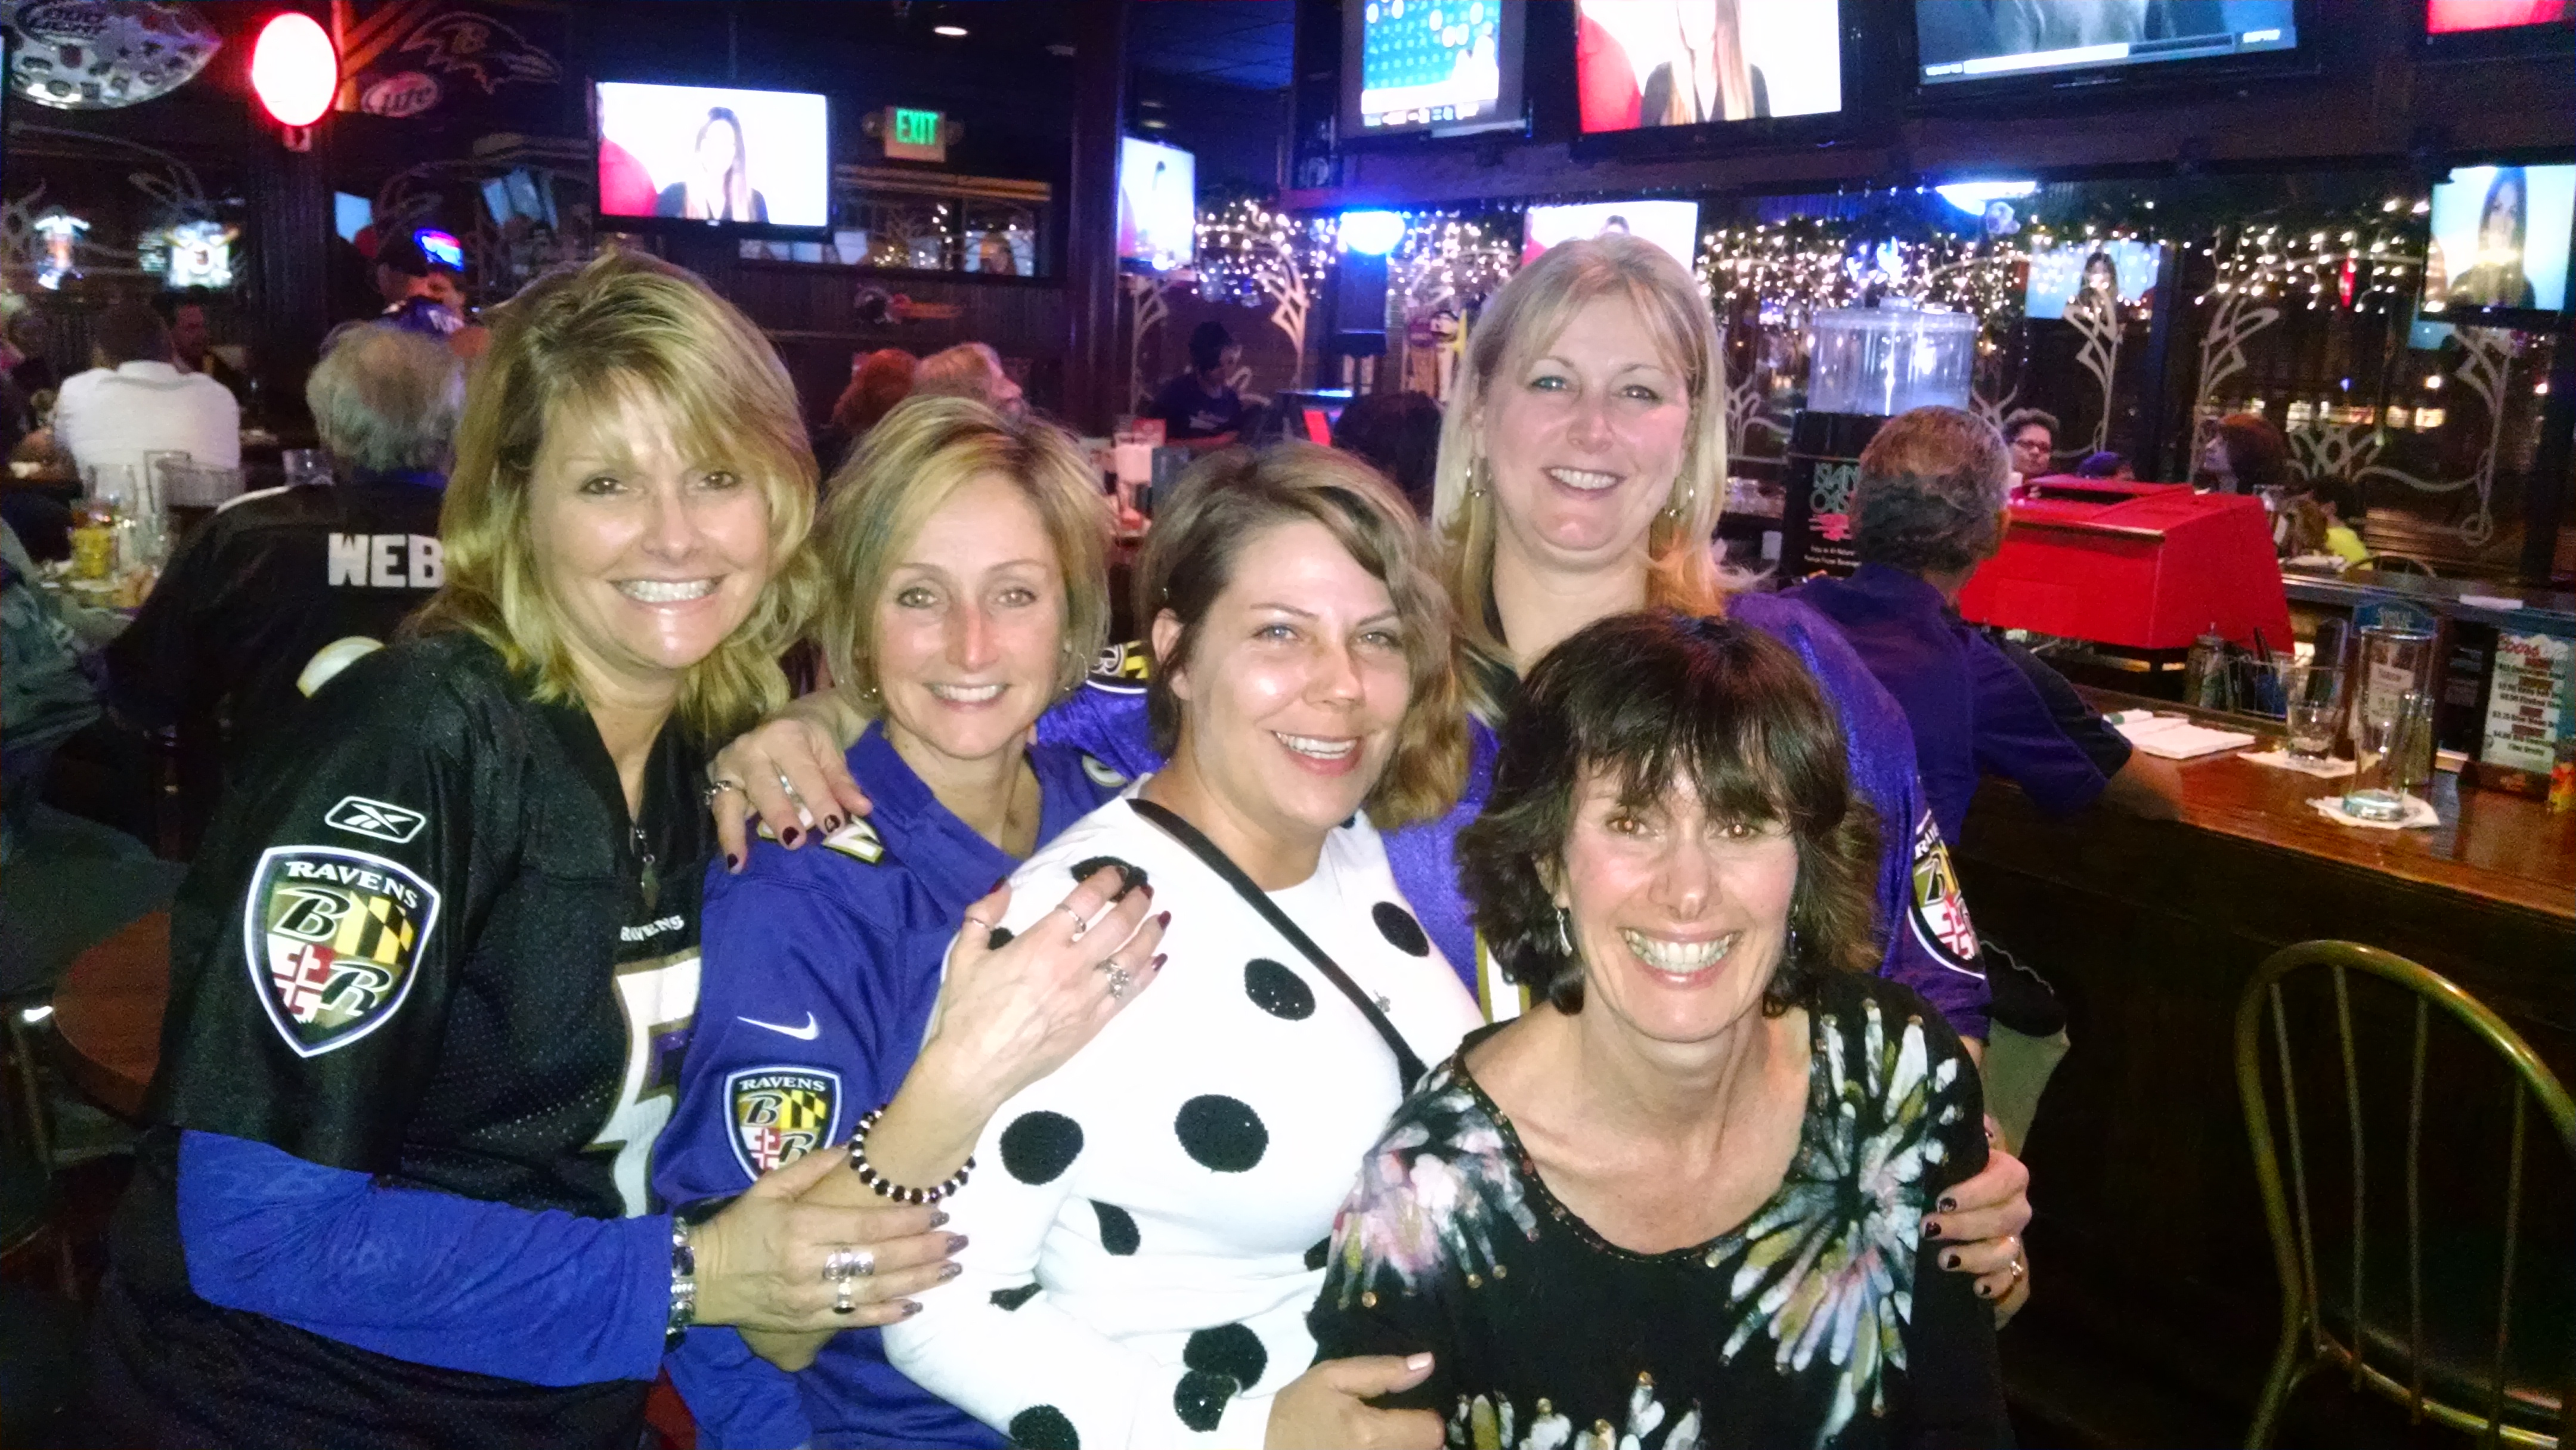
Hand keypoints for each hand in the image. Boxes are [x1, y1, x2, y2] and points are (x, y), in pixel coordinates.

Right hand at [690, 1144, 963, 1335]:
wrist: (696, 1278)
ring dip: (917, 1281)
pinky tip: (915, 1305)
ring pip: (874, 1291)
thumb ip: (811, 1167)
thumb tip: (853, 1149)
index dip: (907, 1219)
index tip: (939, 1211)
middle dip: (924, 1249)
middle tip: (960, 1240)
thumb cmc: (736, 1227)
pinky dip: (886, 1314)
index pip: (867, 1224)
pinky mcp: (805, 1322)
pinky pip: (853, 1319)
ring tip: (951, 1269)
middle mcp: (809, 1264)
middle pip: (879, 1258)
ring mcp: (808, 1297)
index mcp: (802, 1227)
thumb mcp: (767, 1187)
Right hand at [707, 692, 871, 868]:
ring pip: (728, 800)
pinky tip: (734, 861)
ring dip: (733, 832)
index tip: (834, 827)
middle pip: (763, 786)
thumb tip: (862, 809)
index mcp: (784, 736)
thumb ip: (842, 783)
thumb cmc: (814, 737)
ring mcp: (729, 764)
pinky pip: (720, 810)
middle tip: (794, 842)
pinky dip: (726, 835)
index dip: (820, 801)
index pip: (804, 774)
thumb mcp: (832, 753)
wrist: (792, 717)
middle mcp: (751, 748)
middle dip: (778, 814)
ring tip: (740, 862)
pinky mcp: (717, 780)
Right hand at [922, 868, 1168, 1112]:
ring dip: (1150, 934)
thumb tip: (1006, 887)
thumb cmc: (966, 1012)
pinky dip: (1148, 973)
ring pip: (1132, 958)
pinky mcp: (1094, 1024)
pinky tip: (1157, 961)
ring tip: (1160, 919)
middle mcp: (1072, 966)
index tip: (1118, 873)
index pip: (1085, 901)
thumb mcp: (963, 955)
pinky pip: (1130, 993)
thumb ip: (983, 916)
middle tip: (1145, 890)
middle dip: (1136, 903)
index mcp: (1041, 944)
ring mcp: (1088, 997)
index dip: (1106, 881)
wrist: (974, 1068)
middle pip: (1118, 925)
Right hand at [1266, 1354, 1442, 1449]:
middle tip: (1399, 1427)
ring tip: (1386, 1439)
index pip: (1431, 1431)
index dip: (1426, 1419)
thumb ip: (1383, 1371)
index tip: (1412, 1413)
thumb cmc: (1297, 1409)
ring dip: (1405, 1448)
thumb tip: (1427, 1363)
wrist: (1261, 1446)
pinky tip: (1371, 1448)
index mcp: (1369, 1432)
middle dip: (1417, 1438)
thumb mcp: (1332, 1377)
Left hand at [1922, 1121, 2032, 1324]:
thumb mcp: (1926, 1158)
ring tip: (1943, 1260)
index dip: (1979, 1190)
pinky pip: (2016, 1284)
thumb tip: (1961, 1108)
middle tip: (1928, 1228)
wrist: (1924, 1228)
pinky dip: (1997, 1287)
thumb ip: (1941, 1135)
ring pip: (2010, 1249)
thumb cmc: (1925, 1184)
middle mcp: (2011, 1206)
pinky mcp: (2008, 1275)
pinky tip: (1976, 1289)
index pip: (2009, 1176)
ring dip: (1978, 1256)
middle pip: (2010, 1215)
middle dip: (1968, 1224)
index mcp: (1998, 1173)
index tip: (1941, 1199)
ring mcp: (2012, 1241)